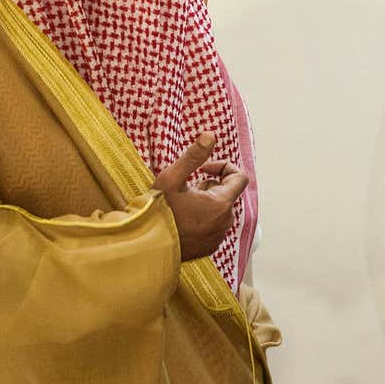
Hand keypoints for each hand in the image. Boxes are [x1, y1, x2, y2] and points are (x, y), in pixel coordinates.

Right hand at [152, 132, 248, 261]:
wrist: (145, 247)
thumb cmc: (156, 211)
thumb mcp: (171, 179)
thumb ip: (193, 156)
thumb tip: (210, 135)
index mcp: (221, 203)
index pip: (240, 177)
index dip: (223, 167)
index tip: (203, 169)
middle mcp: (225, 222)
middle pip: (226, 193)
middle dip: (209, 187)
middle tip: (184, 190)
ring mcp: (218, 237)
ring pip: (219, 210)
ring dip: (205, 203)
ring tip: (181, 206)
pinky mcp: (210, 247)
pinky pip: (213, 227)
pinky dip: (202, 220)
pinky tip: (181, 221)